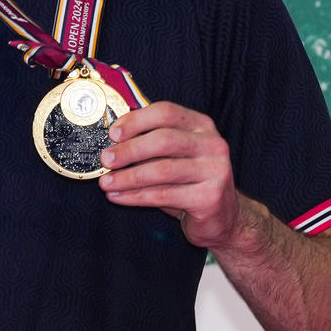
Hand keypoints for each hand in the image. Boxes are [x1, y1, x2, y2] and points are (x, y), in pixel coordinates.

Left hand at [99, 100, 241, 250]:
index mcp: (203, 127)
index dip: (136, 120)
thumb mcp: (176, 158)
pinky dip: (135, 197)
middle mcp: (213, 145)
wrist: (224, 218)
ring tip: (106, 183)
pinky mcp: (209, 198)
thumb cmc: (192, 185)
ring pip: (162, 170)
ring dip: (128, 177)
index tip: (113, 133)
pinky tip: (119, 197)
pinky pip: (163, 195)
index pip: (166, 112)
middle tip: (106, 159)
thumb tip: (113, 140)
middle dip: (129, 150)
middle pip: (164, 139)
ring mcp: (215, 171)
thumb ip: (152, 146)